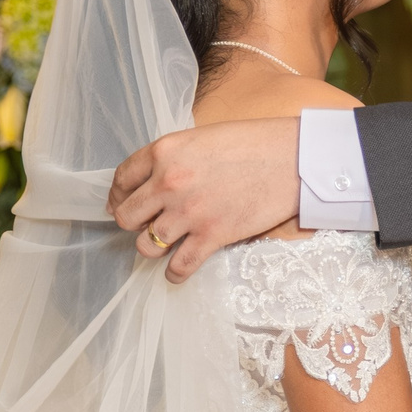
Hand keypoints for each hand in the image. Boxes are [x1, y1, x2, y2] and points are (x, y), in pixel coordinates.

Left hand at [106, 117, 300, 278]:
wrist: (294, 159)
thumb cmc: (255, 143)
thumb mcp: (203, 138)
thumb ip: (175, 158)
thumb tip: (158, 182)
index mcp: (165, 151)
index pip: (122, 178)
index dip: (117, 195)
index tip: (121, 203)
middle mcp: (169, 183)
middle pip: (127, 216)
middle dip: (133, 222)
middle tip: (145, 224)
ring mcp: (189, 212)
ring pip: (146, 245)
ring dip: (152, 247)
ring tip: (165, 245)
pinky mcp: (212, 236)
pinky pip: (179, 266)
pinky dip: (175, 273)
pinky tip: (177, 271)